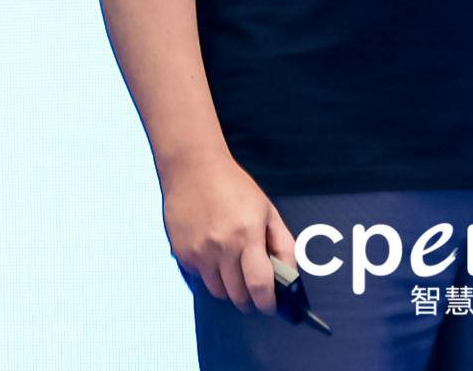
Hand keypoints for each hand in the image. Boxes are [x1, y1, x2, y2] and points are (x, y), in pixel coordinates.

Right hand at [161, 151, 294, 312]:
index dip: (267, 303)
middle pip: (238, 296)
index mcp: (248, 234)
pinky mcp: (182, 253)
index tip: (270, 306)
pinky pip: (200, 278)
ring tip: (233, 270)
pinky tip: (213, 253)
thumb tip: (290, 276)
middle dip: (250, 300)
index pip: (260, 285)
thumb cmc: (233, 186)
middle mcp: (222, 246)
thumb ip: (283, 244)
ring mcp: (199, 252)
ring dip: (230, 289)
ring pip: (218, 292)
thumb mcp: (267, 210)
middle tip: (254, 292)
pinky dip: (210, 274)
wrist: (192, 167)